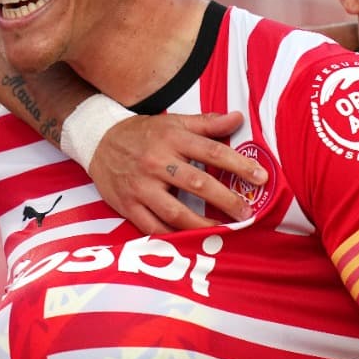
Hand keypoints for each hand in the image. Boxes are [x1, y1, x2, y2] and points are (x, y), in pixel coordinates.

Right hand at [90, 112, 268, 233]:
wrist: (97, 140)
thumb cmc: (142, 133)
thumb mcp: (173, 122)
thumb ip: (206, 123)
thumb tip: (238, 118)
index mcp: (172, 139)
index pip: (212, 152)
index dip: (239, 165)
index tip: (261, 178)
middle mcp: (157, 162)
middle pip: (198, 183)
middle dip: (226, 200)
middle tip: (247, 213)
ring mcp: (141, 186)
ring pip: (176, 211)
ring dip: (203, 224)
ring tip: (223, 231)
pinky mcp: (128, 205)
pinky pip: (153, 227)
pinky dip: (174, 237)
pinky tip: (192, 240)